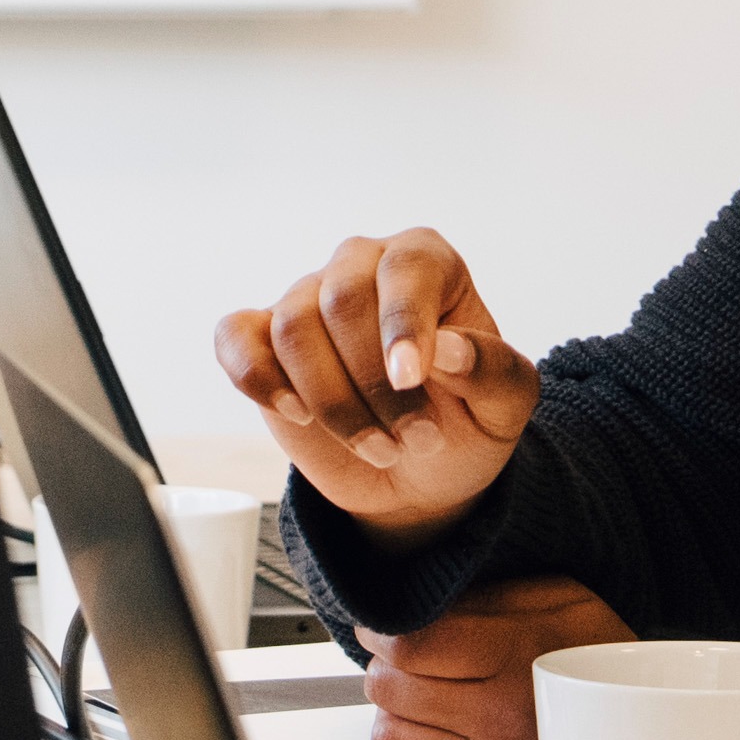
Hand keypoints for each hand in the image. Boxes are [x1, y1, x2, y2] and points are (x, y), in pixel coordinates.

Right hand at [211, 228, 541, 545]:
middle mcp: (360, 266)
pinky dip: (257, 376)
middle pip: (343, 301)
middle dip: (374, 384)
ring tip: (380, 449)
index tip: (410, 379)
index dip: (404, 323)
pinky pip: (235, 338)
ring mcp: (306, 299)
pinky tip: (297, 414)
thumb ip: (491, 370)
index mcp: (425, 262)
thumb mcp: (504, 406)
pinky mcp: (261, 340)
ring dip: (333, 402)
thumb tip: (447, 348)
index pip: (406, 269)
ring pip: (295, 330)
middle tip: (413, 440)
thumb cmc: (466, 425)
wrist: (418, 476)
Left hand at [359, 576, 630, 739]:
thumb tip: (422, 602)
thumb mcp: (563, 602)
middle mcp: (501, 720)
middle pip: (391, 693)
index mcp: (515, 658)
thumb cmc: (607, 666)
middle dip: (384, 672)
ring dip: (395, 720)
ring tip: (418, 708)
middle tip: (398, 665)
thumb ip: (491, 596)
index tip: (379, 631)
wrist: (660, 739)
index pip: (410, 646)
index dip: (380, 633)